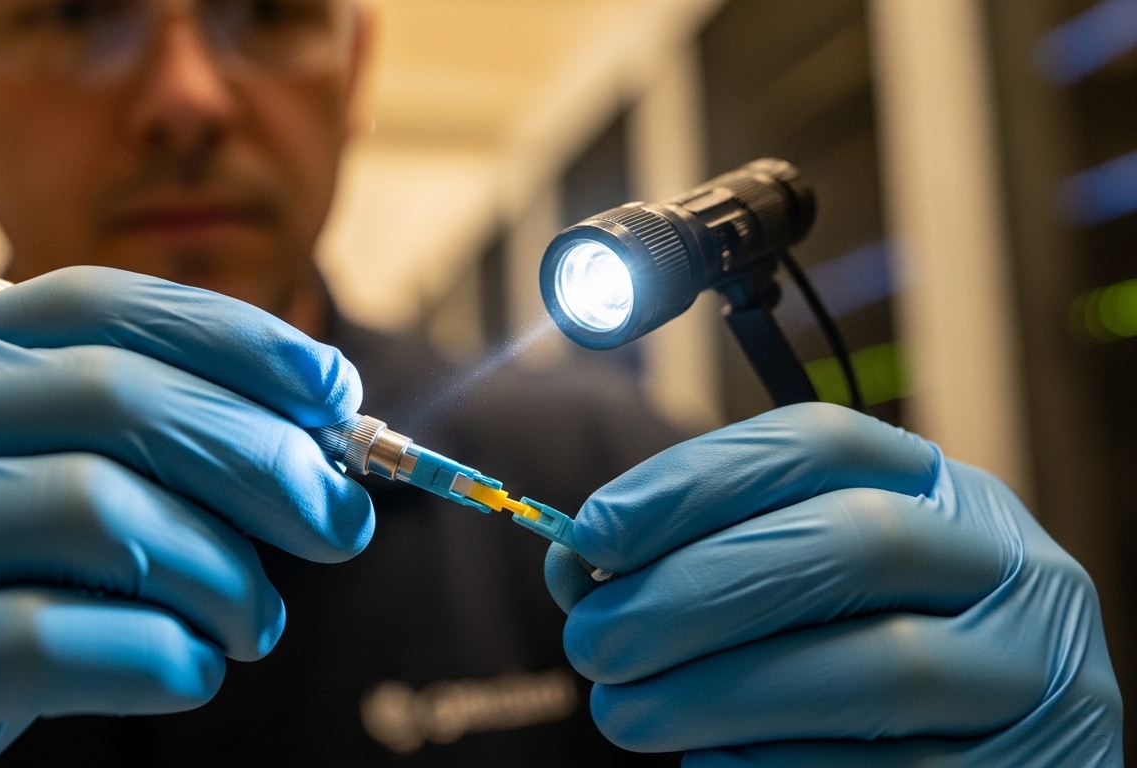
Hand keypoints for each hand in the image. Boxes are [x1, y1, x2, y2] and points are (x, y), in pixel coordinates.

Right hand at [0, 267, 373, 767]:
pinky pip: (55, 640)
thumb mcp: (7, 504)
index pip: (98, 308)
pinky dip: (159, 656)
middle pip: (117, 399)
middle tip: (339, 522)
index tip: (332, 394)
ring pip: (100, 513)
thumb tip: (304, 444)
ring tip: (256, 621)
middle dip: (263, 458)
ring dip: (221, 572)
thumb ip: (117, 459)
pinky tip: (186, 670)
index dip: (237, 339)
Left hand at [545, 403, 1121, 765]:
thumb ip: (704, 562)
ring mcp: (1030, 675)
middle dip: (698, 590)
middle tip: (592, 642)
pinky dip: (779, 764)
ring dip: (723, 691)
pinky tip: (712, 763)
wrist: (973, 760)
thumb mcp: (796, 586)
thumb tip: (579, 565)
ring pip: (880, 666)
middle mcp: (1009, 567)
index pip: (820, 443)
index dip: (696, 477)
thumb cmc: (855, 658)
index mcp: (943, 494)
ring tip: (624, 714)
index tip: (593, 530)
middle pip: (853, 542)